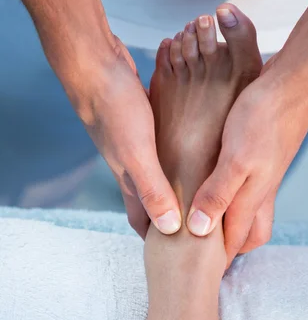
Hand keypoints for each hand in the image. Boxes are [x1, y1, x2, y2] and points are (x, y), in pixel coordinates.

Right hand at [73, 38, 181, 237]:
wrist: (93, 64)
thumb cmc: (113, 108)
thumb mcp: (137, 152)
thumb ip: (152, 189)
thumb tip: (170, 230)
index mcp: (129, 178)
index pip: (142, 220)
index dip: (158, 240)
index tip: (180, 256)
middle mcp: (131, 165)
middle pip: (152, 199)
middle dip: (171, 216)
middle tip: (199, 227)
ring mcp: (136, 143)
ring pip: (158, 173)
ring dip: (175, 185)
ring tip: (200, 192)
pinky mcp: (142, 123)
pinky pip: (162, 147)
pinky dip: (175, 156)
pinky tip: (190, 151)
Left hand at [186, 54, 307, 264]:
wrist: (293, 83)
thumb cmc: (263, 119)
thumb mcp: (235, 159)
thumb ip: (218, 194)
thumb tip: (200, 230)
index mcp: (253, 196)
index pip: (237, 241)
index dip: (218, 259)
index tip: (196, 272)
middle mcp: (261, 189)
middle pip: (250, 231)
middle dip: (231, 246)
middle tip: (205, 250)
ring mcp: (264, 172)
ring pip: (249, 208)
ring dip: (229, 217)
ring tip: (205, 219)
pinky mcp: (262, 154)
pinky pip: (246, 184)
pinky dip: (230, 191)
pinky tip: (215, 180)